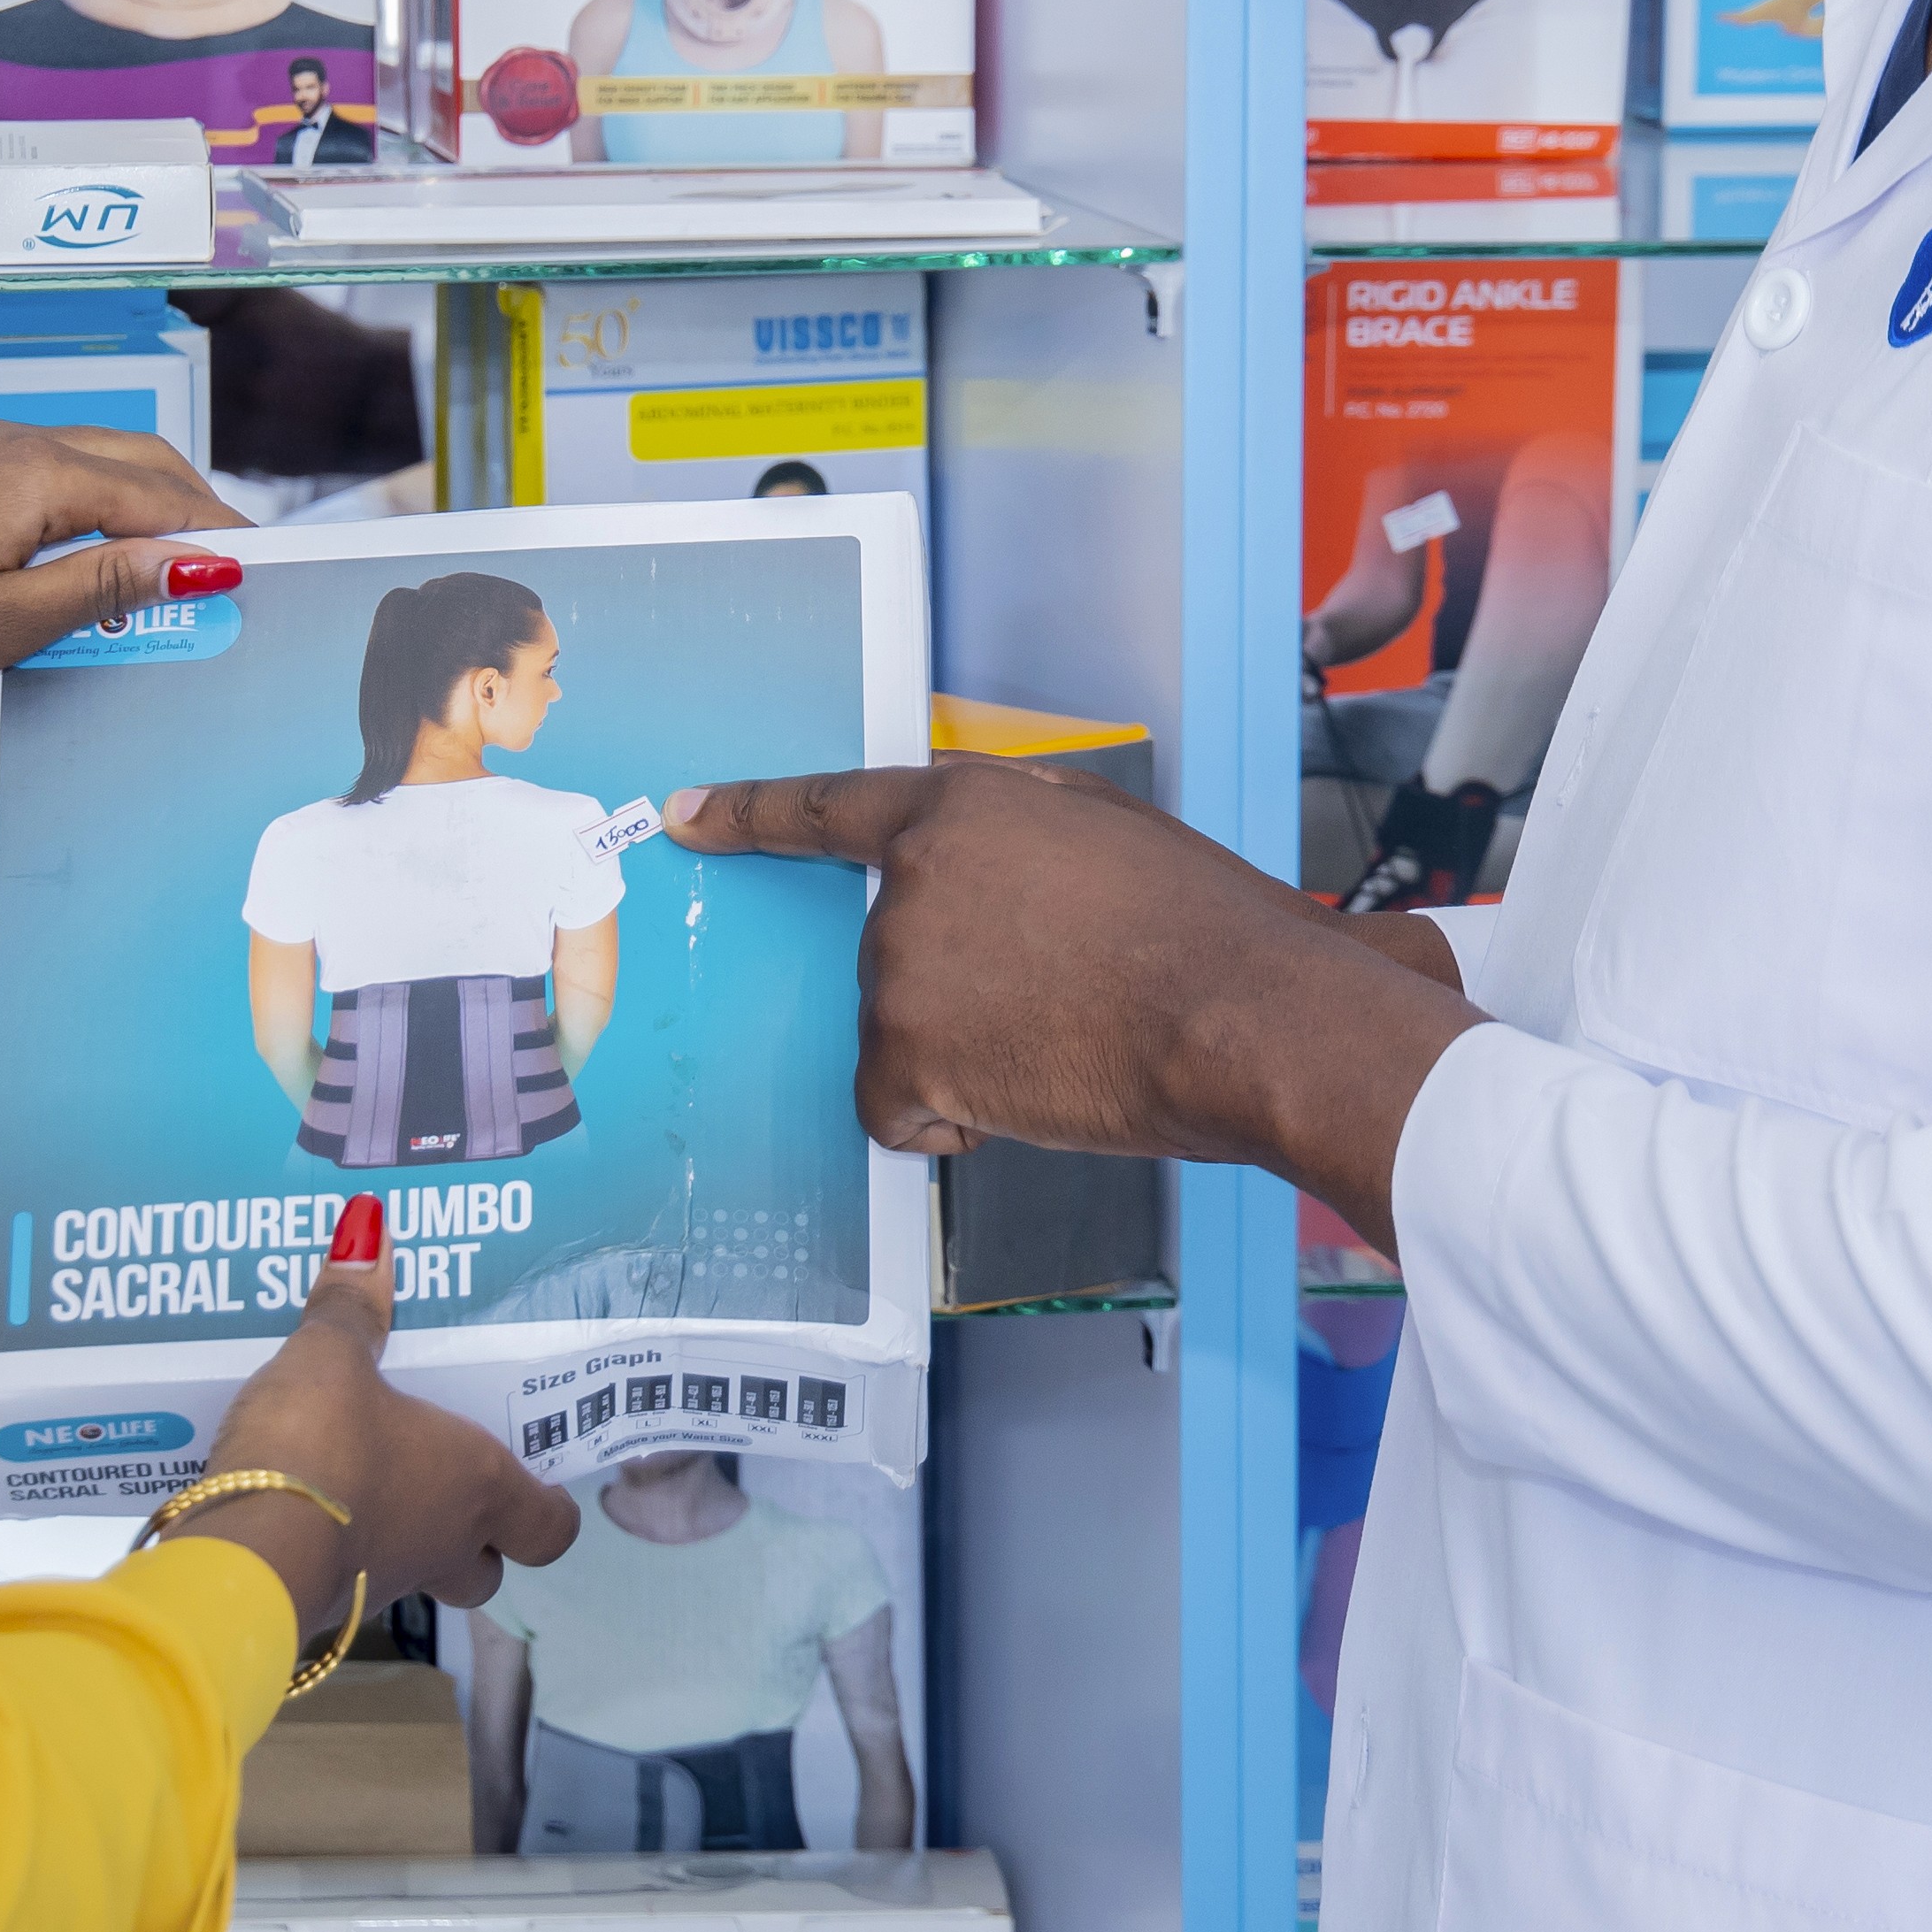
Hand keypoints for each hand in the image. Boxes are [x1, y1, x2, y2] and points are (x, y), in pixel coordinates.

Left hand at [0, 420, 244, 720]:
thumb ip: (102, 584)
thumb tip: (199, 562)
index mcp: (30, 471)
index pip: (160, 496)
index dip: (218, 539)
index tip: (270, 579)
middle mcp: (12, 445)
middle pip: (139, 467)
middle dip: (197, 517)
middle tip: (242, 584)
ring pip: (100, 471)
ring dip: (151, 517)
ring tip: (188, 582)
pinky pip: (57, 487)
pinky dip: (103, 520)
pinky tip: (109, 570)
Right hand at [186, 1256, 581, 1656]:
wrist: (244, 1552)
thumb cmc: (321, 1447)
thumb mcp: (331, 1358)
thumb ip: (350, 1302)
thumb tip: (367, 1222)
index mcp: (476, 1485)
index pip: (551, 1526)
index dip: (551, 1506)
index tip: (534, 1474)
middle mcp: (444, 1544)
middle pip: (488, 1567)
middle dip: (477, 1535)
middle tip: (447, 1479)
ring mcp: (385, 1585)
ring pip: (421, 1573)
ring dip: (408, 1538)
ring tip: (371, 1479)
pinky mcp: (326, 1604)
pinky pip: (353, 1577)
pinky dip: (343, 1548)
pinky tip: (307, 1503)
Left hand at [665, 762, 1480, 1253]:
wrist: (1242, 1016)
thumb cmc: (1207, 932)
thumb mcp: (1108, 830)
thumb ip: (1016, 829)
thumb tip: (976, 849)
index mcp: (961, 811)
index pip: (831, 807)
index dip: (751, 812)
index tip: (689, 813)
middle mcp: (910, 882)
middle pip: (892, 953)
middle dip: (956, 987)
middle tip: (1058, 999)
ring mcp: (898, 966)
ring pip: (902, 1032)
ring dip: (963, 1053)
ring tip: (1063, 1042)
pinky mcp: (904, 1052)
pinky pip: (896, 1110)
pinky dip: (946, 1124)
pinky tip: (1026, 1099)